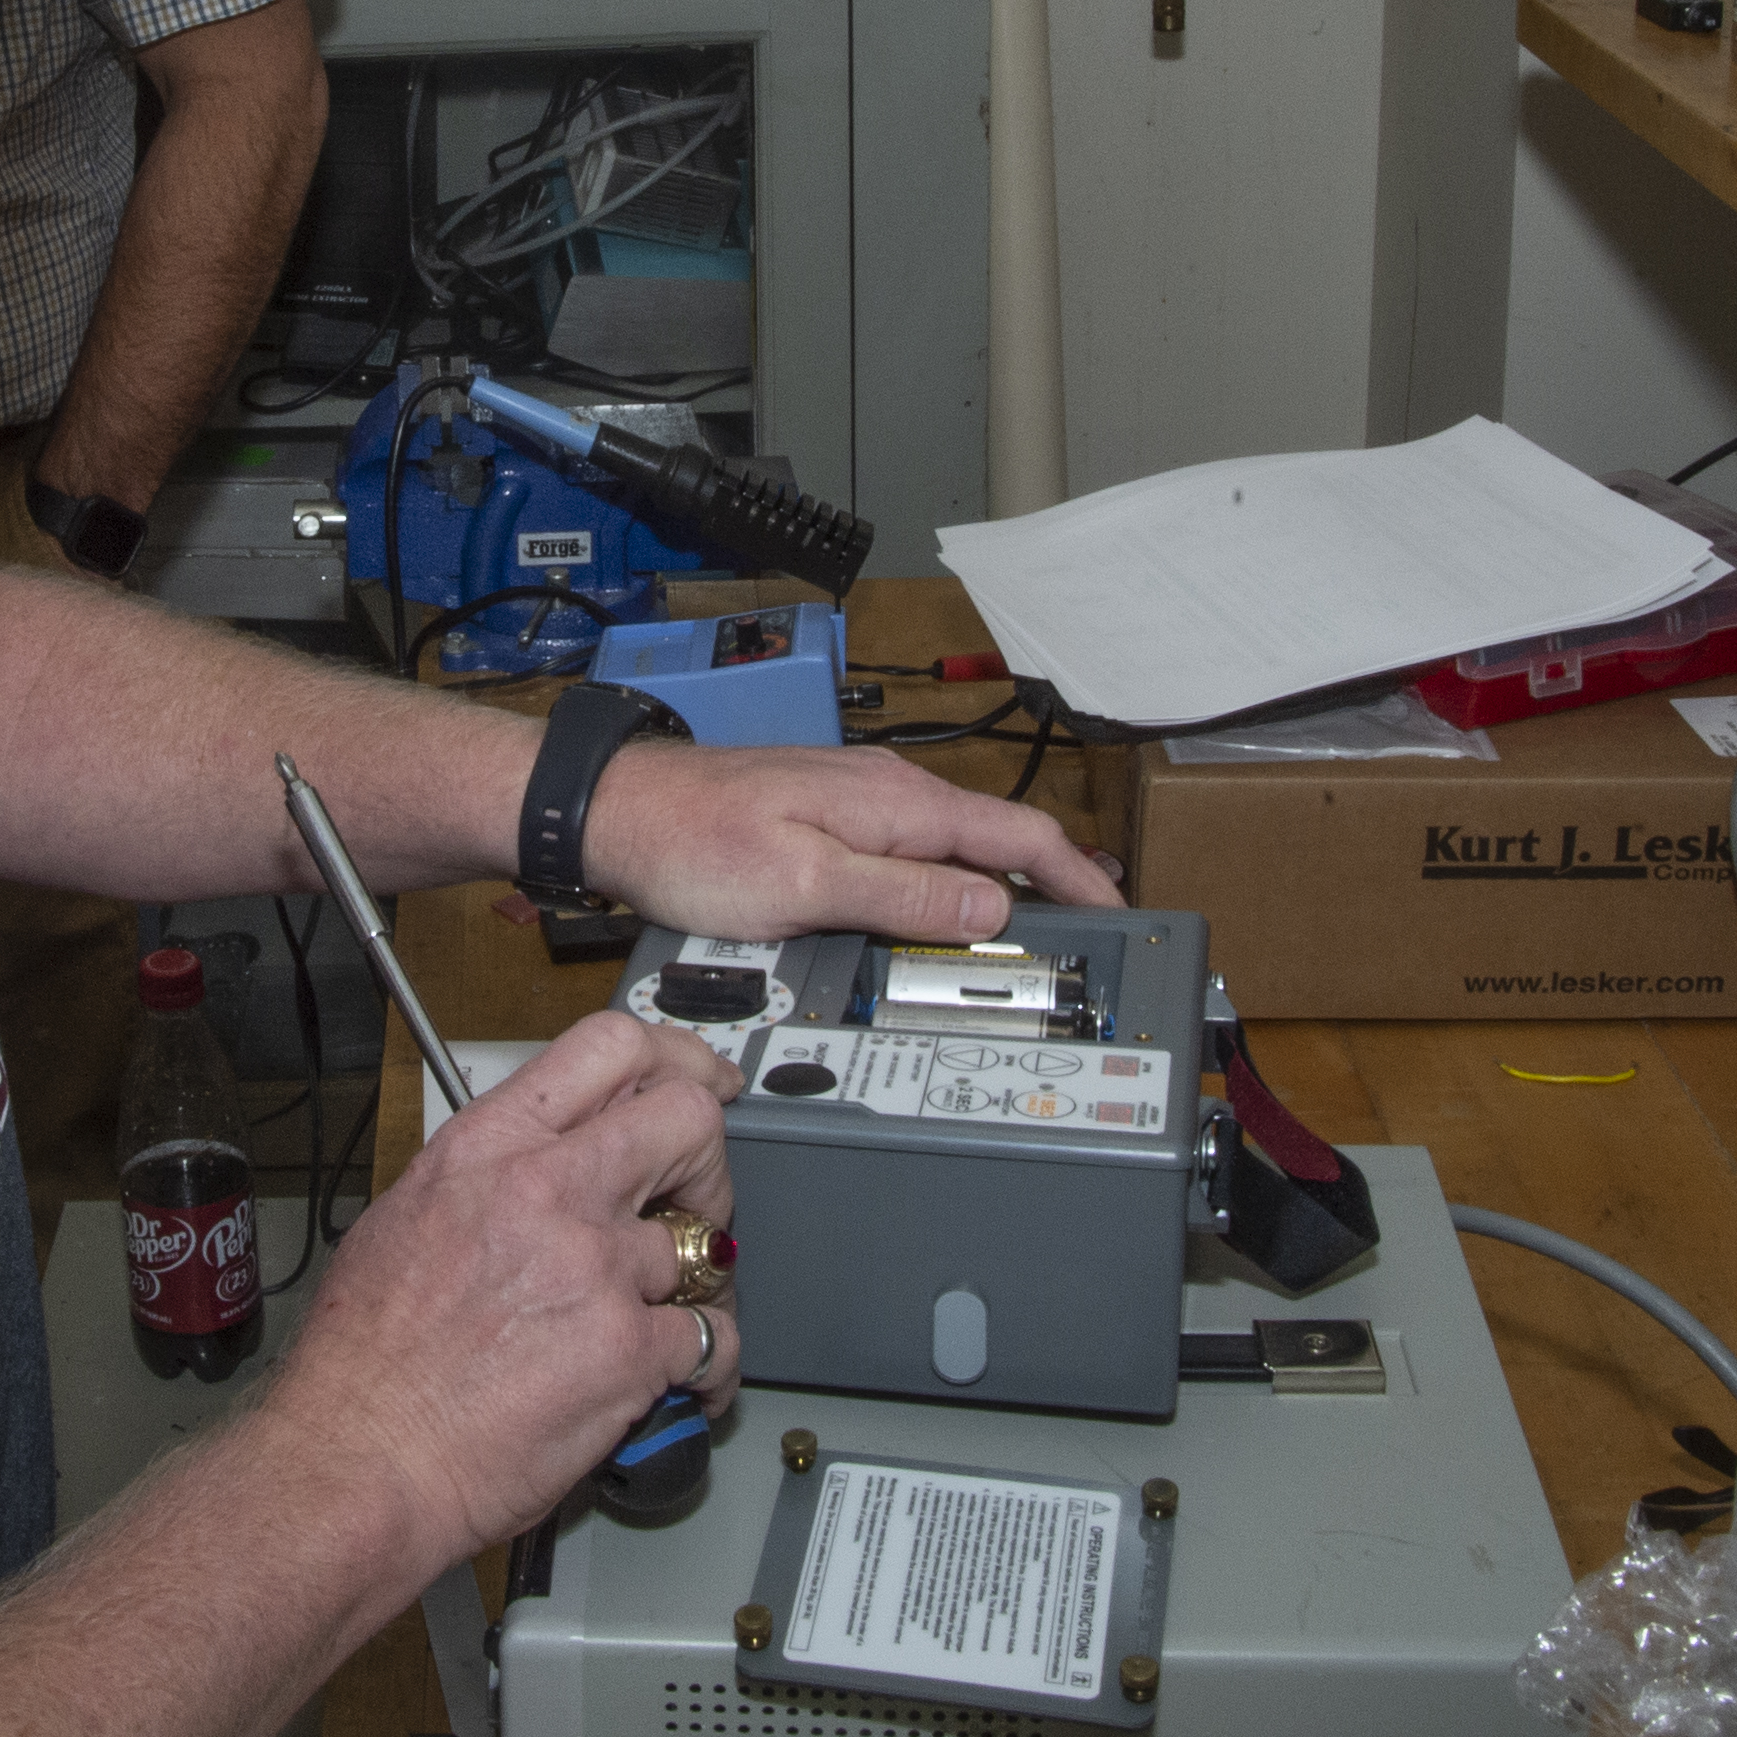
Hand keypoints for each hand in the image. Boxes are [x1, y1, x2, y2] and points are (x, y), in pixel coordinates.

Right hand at [259, 1011, 741, 1563]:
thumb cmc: (360, 1365)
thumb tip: (535, 1170)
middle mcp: (546, 1192)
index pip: (609, 1048)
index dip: (676, 1060)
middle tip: (698, 1203)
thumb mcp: (404, 1219)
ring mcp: (594, 1268)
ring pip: (701, 1248)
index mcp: (487, 1150)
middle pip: (687, 1120)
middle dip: (708, 1163)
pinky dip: (708, 1367)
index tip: (701, 1083)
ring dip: (691, 1289)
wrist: (356, 1459)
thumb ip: (485, 1178)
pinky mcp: (627, 1351)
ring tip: (658, 1323)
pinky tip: (686, 1380)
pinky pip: (711, 1340)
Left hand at [577, 743, 1123, 945]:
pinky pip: (913, 855)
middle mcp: (887, 793)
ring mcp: (859, 803)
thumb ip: (903, 894)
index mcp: (896, 803)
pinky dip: (947, 889)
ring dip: (998, 892)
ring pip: (955, 850)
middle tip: (1083, 943)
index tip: (1119, 918)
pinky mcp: (830, 821)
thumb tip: (990, 906)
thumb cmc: (692, 842)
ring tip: (1026, 941)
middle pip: (996, 842)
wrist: (617, 812)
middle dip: (1051, 889)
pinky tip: (942, 918)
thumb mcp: (805, 884)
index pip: (1020, 835)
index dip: (1082, 878)